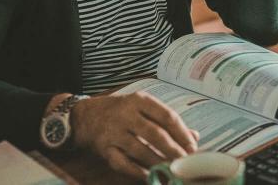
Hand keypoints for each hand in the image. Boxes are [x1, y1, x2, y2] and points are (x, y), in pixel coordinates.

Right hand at [71, 91, 198, 180]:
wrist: (83, 115)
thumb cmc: (119, 111)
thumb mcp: (142, 107)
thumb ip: (166, 120)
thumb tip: (194, 136)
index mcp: (139, 100)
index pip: (166, 116)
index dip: (182, 133)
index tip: (193, 146)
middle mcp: (126, 114)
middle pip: (155, 134)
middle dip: (174, 150)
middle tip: (186, 162)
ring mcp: (113, 132)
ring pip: (140, 150)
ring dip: (159, 162)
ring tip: (173, 170)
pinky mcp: (103, 149)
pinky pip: (123, 163)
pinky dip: (138, 172)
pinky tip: (150, 176)